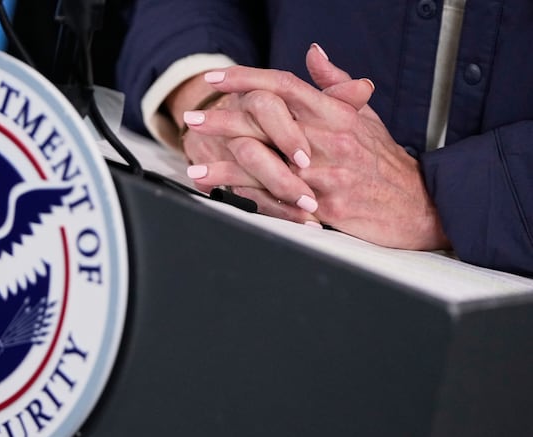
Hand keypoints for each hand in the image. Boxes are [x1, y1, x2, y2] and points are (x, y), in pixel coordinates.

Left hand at [185, 44, 449, 249]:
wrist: (418, 206)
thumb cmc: (386, 162)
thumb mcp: (366, 116)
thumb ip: (335, 84)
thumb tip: (313, 54)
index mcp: (336, 114)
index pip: (286, 86)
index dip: (248, 78)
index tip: (217, 78)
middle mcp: (328, 140)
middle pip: (267, 121)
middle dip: (225, 118)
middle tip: (193, 117)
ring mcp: (325, 174)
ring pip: (266, 162)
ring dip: (226, 163)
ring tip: (196, 163)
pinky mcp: (324, 207)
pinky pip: (277, 198)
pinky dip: (249, 194)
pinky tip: (225, 193)